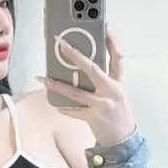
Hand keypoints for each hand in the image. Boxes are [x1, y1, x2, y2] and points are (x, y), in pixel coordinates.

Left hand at [38, 29, 136, 146]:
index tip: (105, 28)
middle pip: (92, 69)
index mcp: (119, 82)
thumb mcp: (117, 93)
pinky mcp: (93, 117)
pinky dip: (63, 107)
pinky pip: (74, 110)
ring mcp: (102, 104)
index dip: (112, 42)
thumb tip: (82, 66)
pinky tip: (54, 103)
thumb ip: (104, 80)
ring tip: (44, 78)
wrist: (123, 138)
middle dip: (76, 56)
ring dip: (58, 85)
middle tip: (62, 46)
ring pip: (76, 92)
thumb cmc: (118, 113)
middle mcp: (112, 91)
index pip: (118, 57)